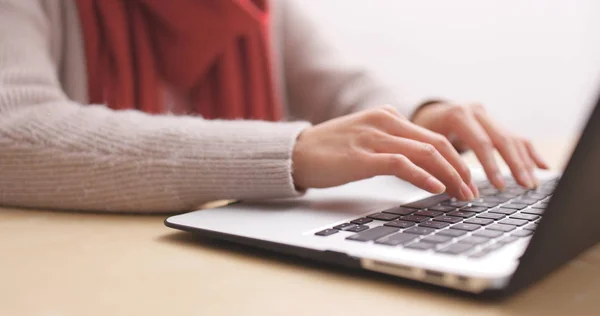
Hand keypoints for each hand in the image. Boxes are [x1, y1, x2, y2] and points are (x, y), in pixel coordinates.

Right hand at [292, 106, 477, 200]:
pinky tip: (436, 188)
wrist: (296, 153)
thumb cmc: (330, 150)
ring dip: (449, 175)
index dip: (454, 159)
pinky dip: (423, 176)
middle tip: (471, 191)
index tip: (466, 180)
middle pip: (436, 143)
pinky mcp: (362, 157)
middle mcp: (384, 121)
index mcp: (388, 116)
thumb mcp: (366, 137)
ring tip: (462, 194)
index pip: (432, 136)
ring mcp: (373, 138)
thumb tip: (422, 166)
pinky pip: (401, 164)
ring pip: (424, 153)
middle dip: (459, 169)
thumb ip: (391, 143)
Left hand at [411, 102, 548, 189]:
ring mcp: (488, 115)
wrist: (426, 113)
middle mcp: (476, 111)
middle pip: (501, 139)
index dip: (491, 165)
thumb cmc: (421, 132)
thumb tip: (454, 192)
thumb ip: (439, 163)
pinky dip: (529, 153)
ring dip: (525, 162)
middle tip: (524, 186)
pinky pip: (516, 137)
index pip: (481, 142)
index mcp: (458, 115)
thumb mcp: (425, 144)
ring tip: (532, 183)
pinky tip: (543, 167)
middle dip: (515, 165)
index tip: (499, 186)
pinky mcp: (495, 122)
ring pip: (512, 138)